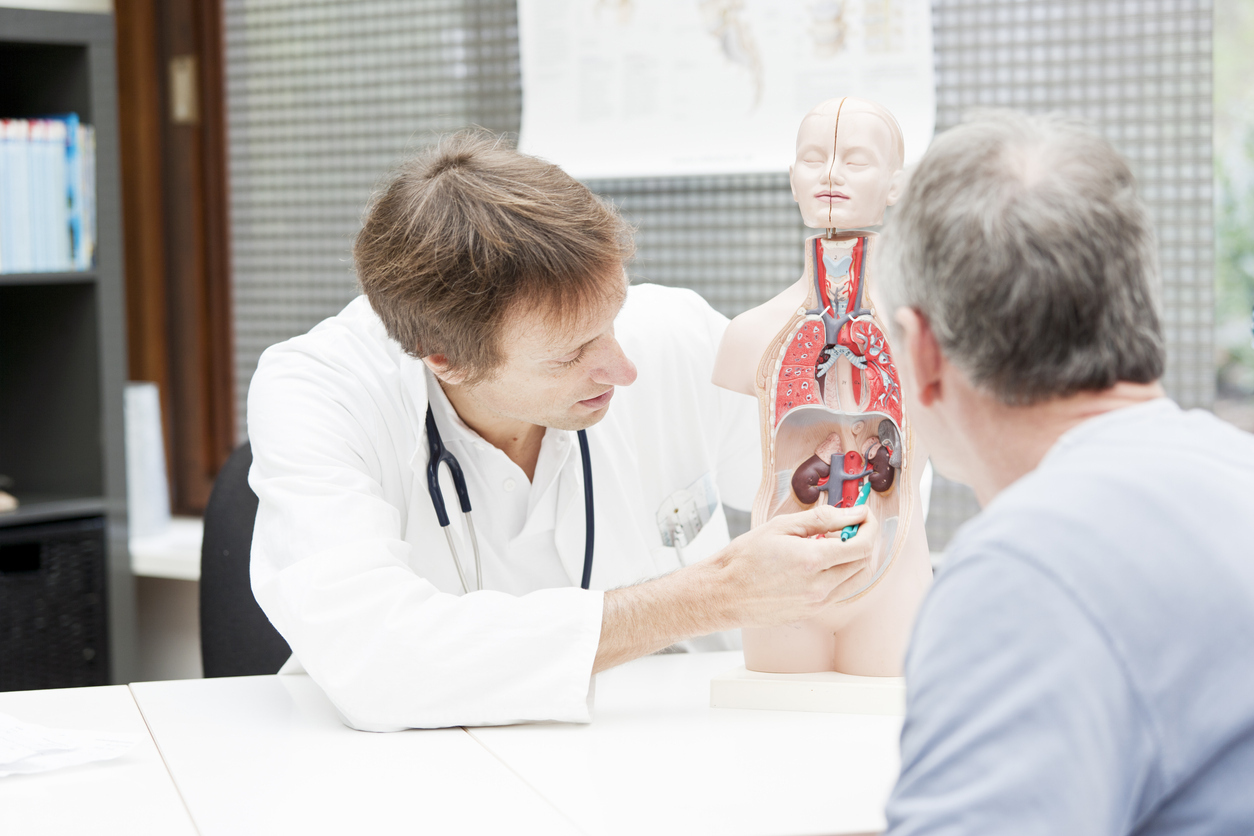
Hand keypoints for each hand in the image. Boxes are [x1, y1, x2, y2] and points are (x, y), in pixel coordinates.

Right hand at [702, 504, 878, 628]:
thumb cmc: (744, 559)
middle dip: (865, 540)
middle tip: (851, 526)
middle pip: (864, 562)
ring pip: (856, 579)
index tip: (863, 516)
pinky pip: (840, 592)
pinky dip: (842, 574)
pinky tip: (822, 562)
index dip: (869, 526)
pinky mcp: (812, 612)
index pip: (862, 545)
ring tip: (836, 543)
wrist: (723, 593)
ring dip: (856, 559)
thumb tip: (852, 513)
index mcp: (813, 560)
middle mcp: (820, 586)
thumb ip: (822, 519)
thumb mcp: (781, 527)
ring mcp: (817, 603)